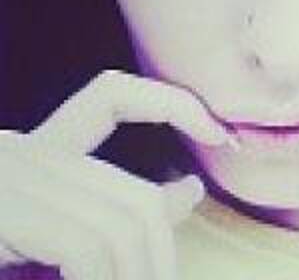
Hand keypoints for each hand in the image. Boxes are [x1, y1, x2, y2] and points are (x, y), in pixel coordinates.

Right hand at [0, 70, 234, 279]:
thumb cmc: (6, 246)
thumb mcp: (59, 232)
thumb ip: (115, 206)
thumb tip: (190, 189)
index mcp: (35, 154)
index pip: (110, 94)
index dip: (170, 102)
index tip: (219, 133)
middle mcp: (19, 153)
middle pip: (132, 196)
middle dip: (160, 256)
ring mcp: (6, 176)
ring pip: (120, 223)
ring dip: (137, 275)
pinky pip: (86, 246)